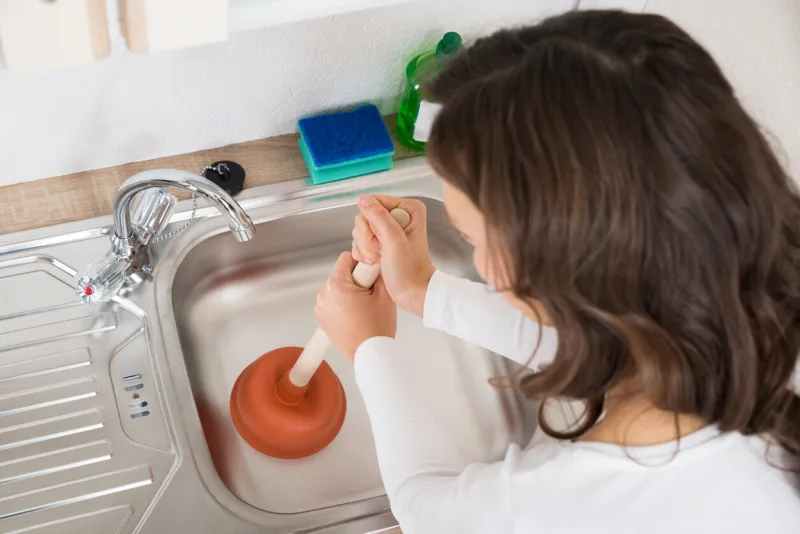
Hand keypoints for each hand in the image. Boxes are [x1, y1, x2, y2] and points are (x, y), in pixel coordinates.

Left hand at [315, 252, 396, 361]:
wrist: (370, 354)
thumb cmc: (377, 328)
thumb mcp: (384, 294)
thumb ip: (377, 272)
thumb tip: (374, 262)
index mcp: (336, 285)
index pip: (345, 259)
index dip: (360, 264)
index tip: (369, 277)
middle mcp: (323, 295)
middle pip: (339, 274)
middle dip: (354, 280)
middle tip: (369, 295)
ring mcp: (320, 308)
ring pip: (336, 288)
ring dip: (348, 292)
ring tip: (363, 308)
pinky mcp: (321, 319)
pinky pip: (332, 302)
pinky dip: (342, 305)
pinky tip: (355, 316)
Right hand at [352, 194, 434, 316]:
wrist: (411, 292)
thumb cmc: (409, 270)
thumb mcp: (394, 240)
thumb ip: (379, 217)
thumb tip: (363, 199)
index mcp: (408, 209)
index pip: (374, 203)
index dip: (372, 224)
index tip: (383, 241)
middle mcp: (398, 216)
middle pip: (364, 217)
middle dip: (368, 239)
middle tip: (382, 252)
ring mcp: (388, 229)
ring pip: (360, 230)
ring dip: (366, 248)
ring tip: (381, 259)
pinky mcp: (380, 241)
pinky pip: (359, 241)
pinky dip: (363, 253)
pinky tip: (376, 262)